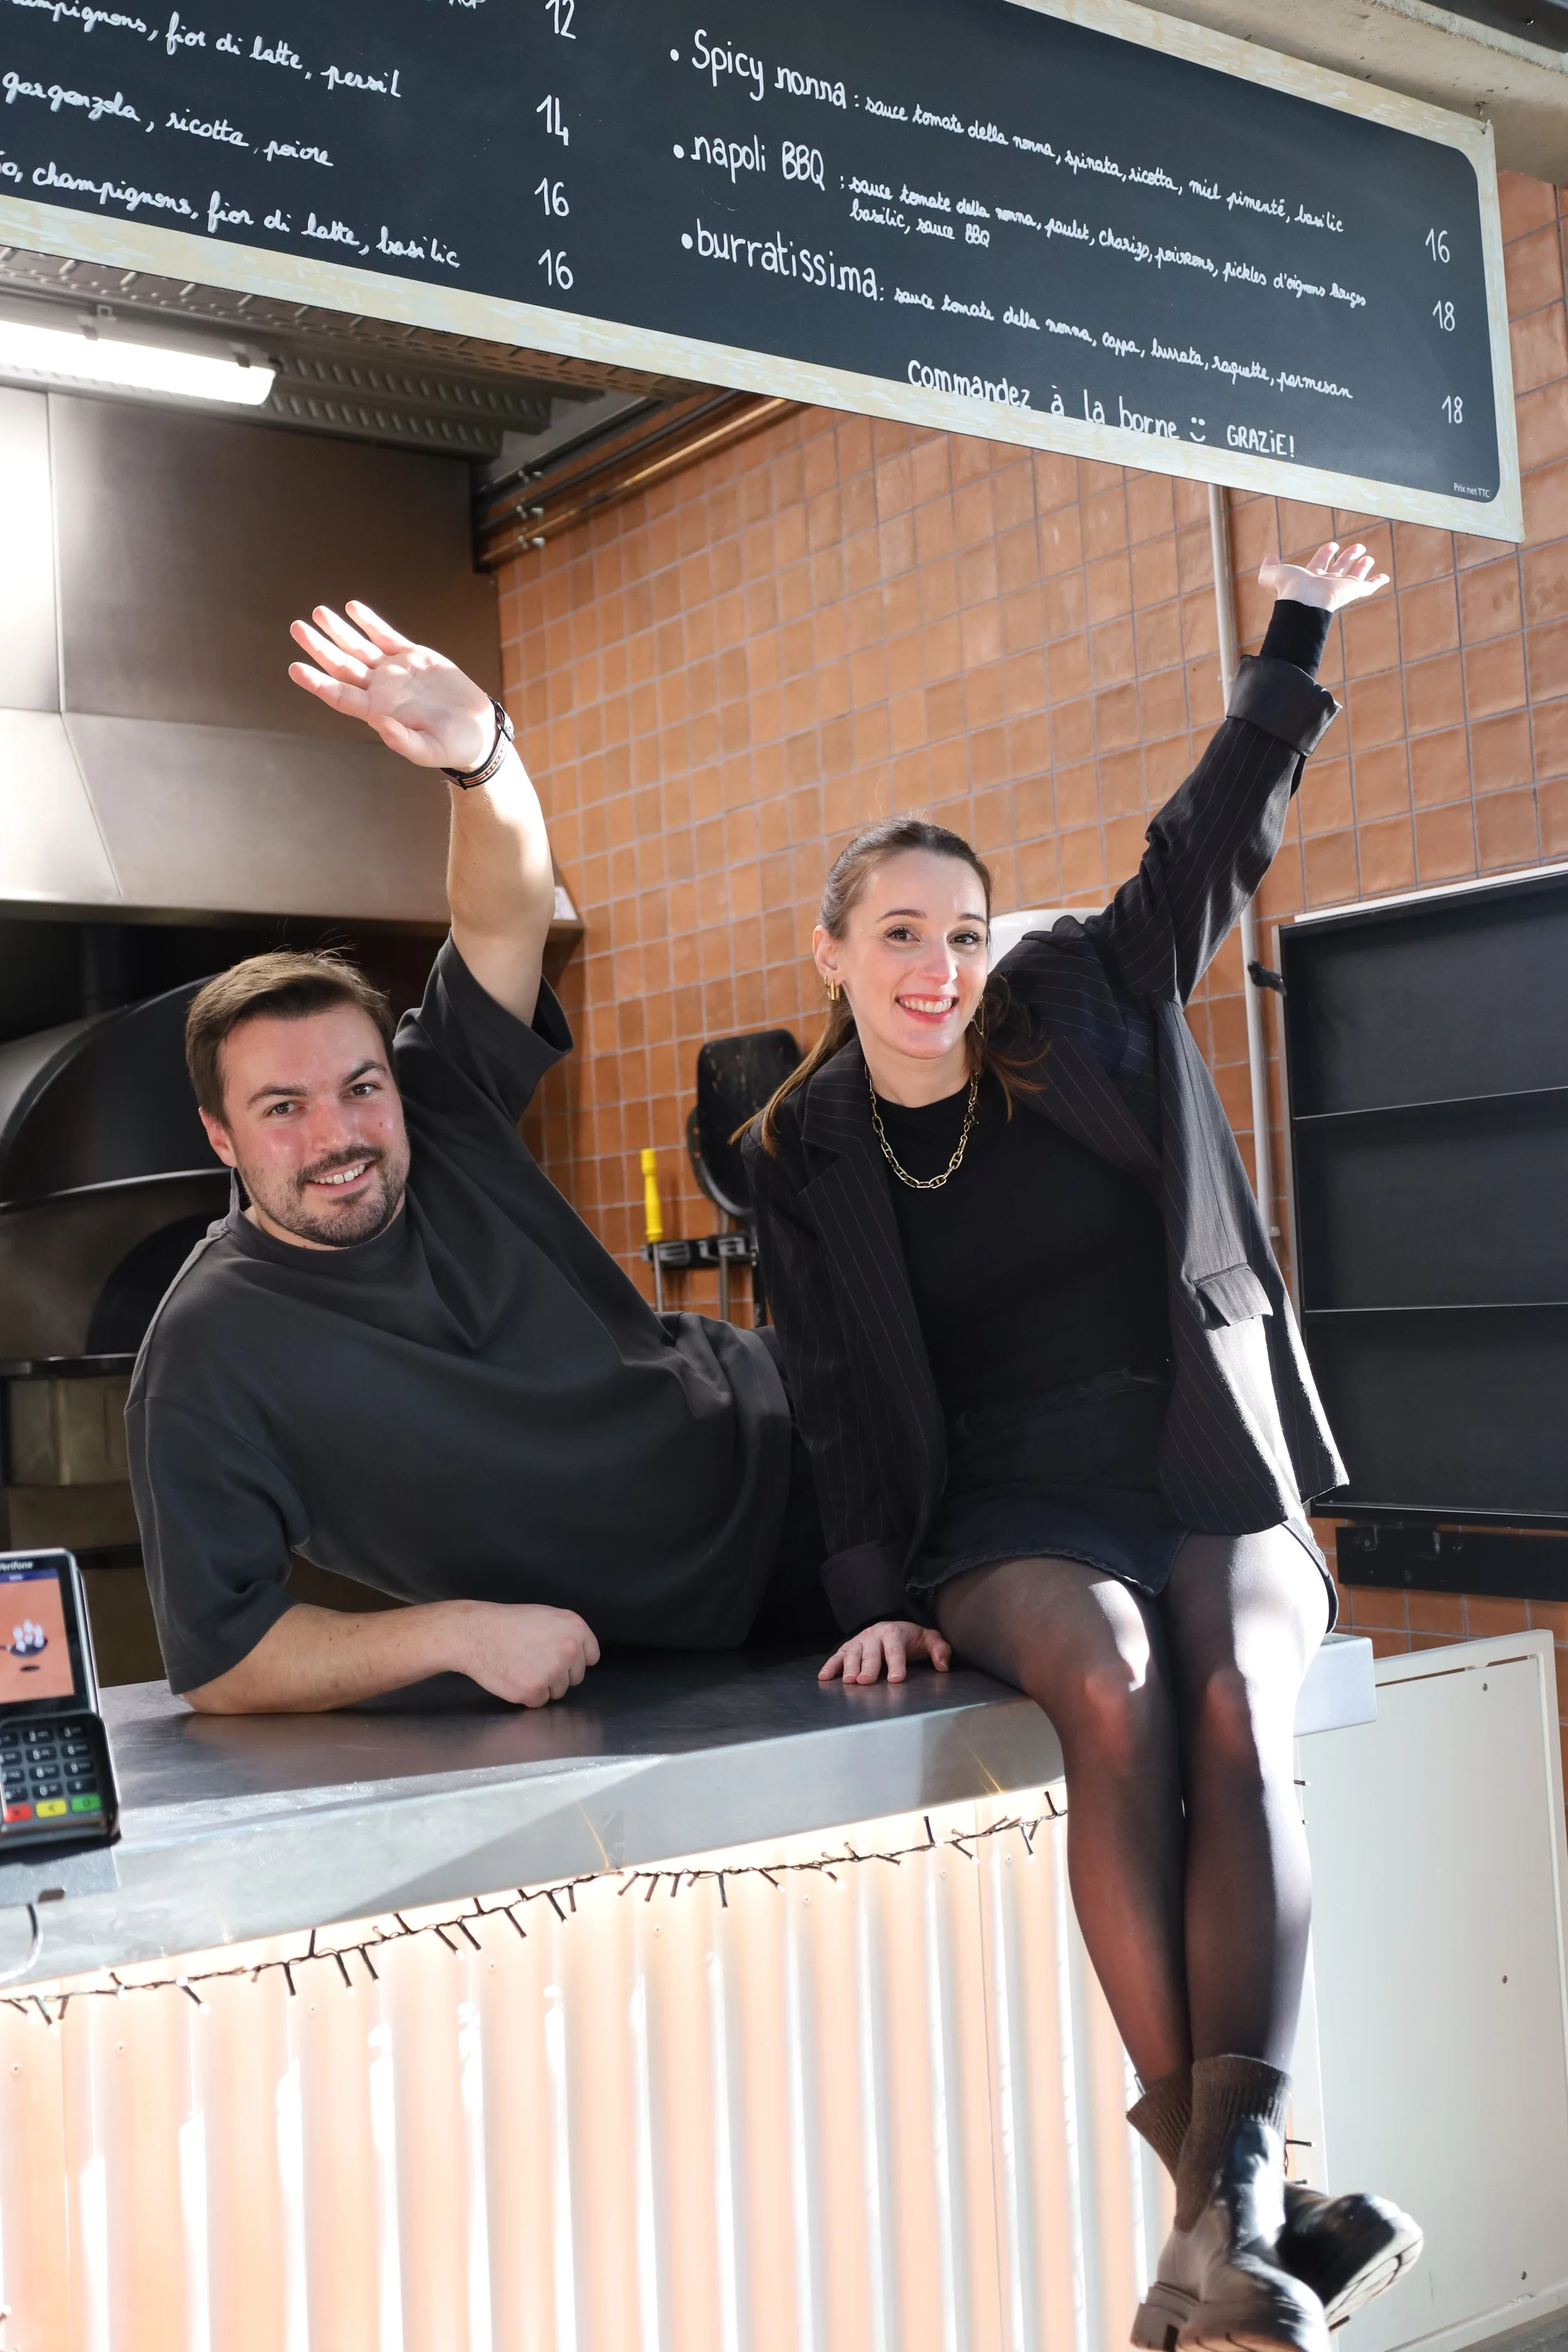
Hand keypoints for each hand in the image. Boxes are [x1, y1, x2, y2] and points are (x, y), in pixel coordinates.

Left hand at [288, 600, 497, 773]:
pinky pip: (385, 636)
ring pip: (359, 647)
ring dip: (338, 630)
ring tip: (318, 612)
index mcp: (379, 712)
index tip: (295, 668)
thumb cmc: (453, 747)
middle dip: (319, 646)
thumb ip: (405, 742)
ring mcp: (394, 671)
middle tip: (296, 627)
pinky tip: (352, 608)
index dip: (317, 682)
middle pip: (341, 665)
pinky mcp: (412, 656)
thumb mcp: (431, 751)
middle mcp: (380, 690)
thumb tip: (381, 725)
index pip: (340, 695)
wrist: (476, 731)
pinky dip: (369, 622)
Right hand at [449, 1601, 600, 1707]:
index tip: (559, 1658)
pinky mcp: (535, 1690)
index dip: (574, 1660)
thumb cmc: (509, 1624)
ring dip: (543, 1685)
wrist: (477, 1633)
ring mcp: (553, 1671)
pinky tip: (515, 1677)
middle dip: (558, 1674)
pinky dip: (527, 1695)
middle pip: (575, 1677)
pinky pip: (539, 1702)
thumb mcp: (547, 1617)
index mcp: (576, 1628)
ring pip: (559, 1691)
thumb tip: (580, 1654)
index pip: (591, 1657)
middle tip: (534, 1660)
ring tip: (522, 1667)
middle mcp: (569, 1649)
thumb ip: (568, 1634)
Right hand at [819, 1619, 952, 1685]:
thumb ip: (940, 1650)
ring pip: (853, 1653)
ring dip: (849, 1666)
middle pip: (871, 1652)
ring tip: (848, 1680)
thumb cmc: (912, 1639)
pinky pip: (838, 1655)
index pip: (896, 1648)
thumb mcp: (930, 1640)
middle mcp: (875, 1635)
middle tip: (866, 1681)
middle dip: (868, 1667)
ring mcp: (860, 1640)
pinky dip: (830, 1665)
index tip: (896, 1679)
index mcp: (895, 1632)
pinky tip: (824, 1677)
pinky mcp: (849, 1647)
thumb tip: (943, 1666)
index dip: (896, 1664)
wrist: (892, 1627)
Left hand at [1259, 539, 1388, 612]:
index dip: (1325, 554)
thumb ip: (1268, 567)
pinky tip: (1385, 577)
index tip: (1332, 545)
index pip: (1320, 565)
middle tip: (1356, 547)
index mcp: (1309, 580)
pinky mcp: (1352, 591)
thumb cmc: (1288, 588)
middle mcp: (1326, 584)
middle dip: (1346, 558)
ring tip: (1367, 555)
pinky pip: (1368, 587)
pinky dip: (1377, 581)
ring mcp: (1340, 588)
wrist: (1303, 600)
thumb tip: (1269, 557)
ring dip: (1361, 565)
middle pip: (1339, 569)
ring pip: (1353, 575)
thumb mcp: (1271, 575)